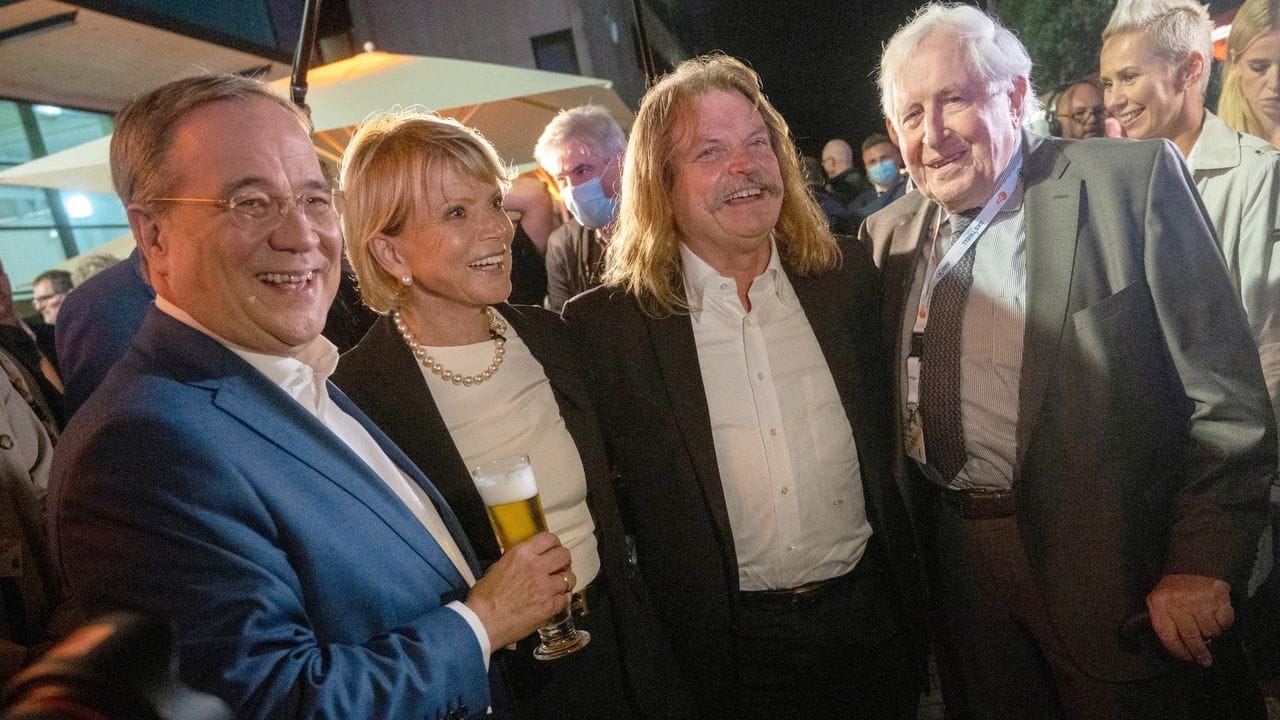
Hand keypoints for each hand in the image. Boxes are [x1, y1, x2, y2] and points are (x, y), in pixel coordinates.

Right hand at [464, 532, 572, 649]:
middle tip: (559, 568)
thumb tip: (526, 562)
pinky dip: (561, 600)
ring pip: (569, 578)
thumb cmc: (484, 597)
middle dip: (564, 561)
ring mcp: (545, 587)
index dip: (554, 544)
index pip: (549, 538)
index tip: (553, 550)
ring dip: (565, 582)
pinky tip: (554, 602)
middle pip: (564, 555)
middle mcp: (537, 567)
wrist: (483, 622)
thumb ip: (517, 562)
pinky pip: (566, 598)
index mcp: (522, 554)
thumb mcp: (498, 567)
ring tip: (558, 587)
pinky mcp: (550, 606)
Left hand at [1145, 573, 1232, 666]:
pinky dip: (1223, 624)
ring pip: (1210, 632)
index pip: (1169, 637)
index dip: (1179, 652)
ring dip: (1211, 634)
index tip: (1187, 659)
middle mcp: (1179, 605)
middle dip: (1198, 652)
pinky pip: (1224, 623)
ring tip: (1207, 628)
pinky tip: (1216, 617)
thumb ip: (1163, 622)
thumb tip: (1175, 647)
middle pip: (1191, 638)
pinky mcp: (1218, 599)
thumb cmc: (1174, 589)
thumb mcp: (1158, 601)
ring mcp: (1200, 602)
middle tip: (1204, 660)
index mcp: (1160, 606)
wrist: (1193, 566)